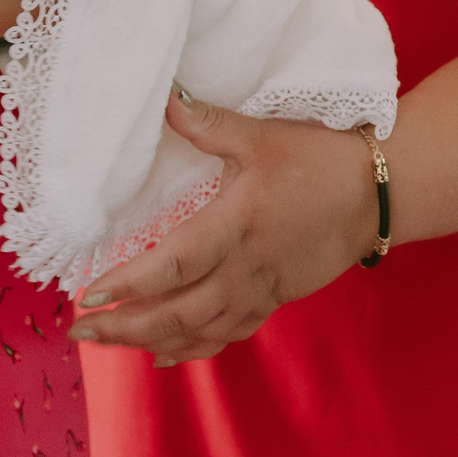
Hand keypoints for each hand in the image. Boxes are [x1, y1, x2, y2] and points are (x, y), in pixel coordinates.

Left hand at [70, 95, 377, 362]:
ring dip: (150, 341)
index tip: (88, 294)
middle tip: (79, 330)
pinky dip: (193, 349)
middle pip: (176, 313)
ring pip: (199, 331)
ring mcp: (261, 289)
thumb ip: (210, 124)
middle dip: (124, 327)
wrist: (379, 194)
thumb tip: (165, 101)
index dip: (129, 284)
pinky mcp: (275, 299)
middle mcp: (245, 267)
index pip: (173, 265)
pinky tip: (166, 355)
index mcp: (236, 225)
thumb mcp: (263, 136)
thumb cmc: (320, 160)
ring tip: (108, 342)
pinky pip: (228, 335)